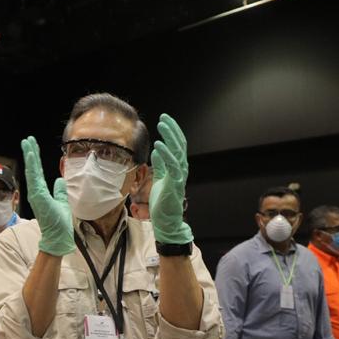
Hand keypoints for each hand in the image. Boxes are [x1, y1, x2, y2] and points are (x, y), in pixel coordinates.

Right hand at [21, 136, 73, 255]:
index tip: (32, 146)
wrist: (58, 238)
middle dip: (30, 153)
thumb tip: (59, 180)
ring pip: (32, 171)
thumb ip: (59, 191)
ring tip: (27, 143)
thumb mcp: (62, 202)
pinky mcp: (38, 197)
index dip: (35, 159)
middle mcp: (36, 192)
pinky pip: (34, 179)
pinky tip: (31, 156)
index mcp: (41, 192)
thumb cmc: (59, 223)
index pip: (37, 172)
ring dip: (30, 156)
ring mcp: (36, 194)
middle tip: (27, 139)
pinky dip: (32, 167)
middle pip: (32, 169)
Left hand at [148, 114, 192, 244]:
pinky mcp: (174, 183)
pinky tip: (158, 145)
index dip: (172, 131)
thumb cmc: (162, 201)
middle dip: (172, 130)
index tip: (165, 119)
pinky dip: (165, 154)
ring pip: (177, 151)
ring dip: (169, 137)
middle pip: (179, 144)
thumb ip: (161, 165)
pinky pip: (171, 165)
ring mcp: (179, 175)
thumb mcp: (159, 179)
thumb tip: (157, 150)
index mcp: (177, 167)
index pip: (178, 145)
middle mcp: (181, 169)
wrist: (166, 221)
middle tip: (164, 117)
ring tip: (161, 124)